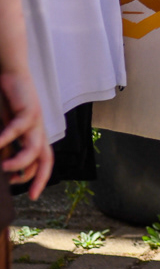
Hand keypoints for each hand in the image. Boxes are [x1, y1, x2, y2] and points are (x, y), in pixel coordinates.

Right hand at [0, 69, 52, 200]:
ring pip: (35, 147)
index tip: (30, 195)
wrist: (10, 73)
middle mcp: (39, 130)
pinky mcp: (28, 108)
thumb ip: (6, 147)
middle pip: (46, 158)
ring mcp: (35, 120)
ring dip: (20, 161)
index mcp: (34, 135)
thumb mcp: (4, 129)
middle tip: (31, 195)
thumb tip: (3, 164)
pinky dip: (7, 137)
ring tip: (5, 168)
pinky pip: (20, 127)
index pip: (43, 162)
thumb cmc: (6, 101)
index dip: (39, 179)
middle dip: (41, 178)